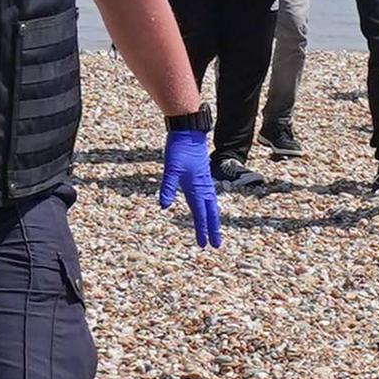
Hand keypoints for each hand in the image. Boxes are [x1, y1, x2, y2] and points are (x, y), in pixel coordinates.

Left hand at [160, 126, 220, 249]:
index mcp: (196, 188)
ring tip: (214, 231)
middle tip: (215, 245)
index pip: (200, 214)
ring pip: (211, 206)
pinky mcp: (203, 177)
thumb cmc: (179, 150)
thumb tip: (163, 206)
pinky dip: (210, 208)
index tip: (205, 244)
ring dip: (212, 220)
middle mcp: (203, 187)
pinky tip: (207, 209)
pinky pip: (209, 197)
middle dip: (212, 229)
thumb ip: (167, 188)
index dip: (202, 230)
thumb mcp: (170, 169)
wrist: (189, 133)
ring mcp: (204, 182)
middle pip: (210, 213)